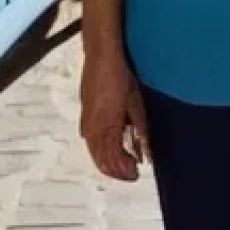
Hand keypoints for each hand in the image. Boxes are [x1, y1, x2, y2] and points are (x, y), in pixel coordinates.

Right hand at [79, 53, 149, 180]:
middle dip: (117, 170)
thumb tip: (145, 154)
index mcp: (106, 128)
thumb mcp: (136, 105)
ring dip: (109, 162)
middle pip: (102, 162)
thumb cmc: (120, 76)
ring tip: (125, 162)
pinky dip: (102, 150)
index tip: (136, 173)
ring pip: (95, 154)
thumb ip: (141, 132)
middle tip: (131, 171)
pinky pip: (91, 142)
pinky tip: (113, 147)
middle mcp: (92, 130)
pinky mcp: (84, 116)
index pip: (114, 162)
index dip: (125, 171)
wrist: (101, 56)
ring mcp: (86, 124)